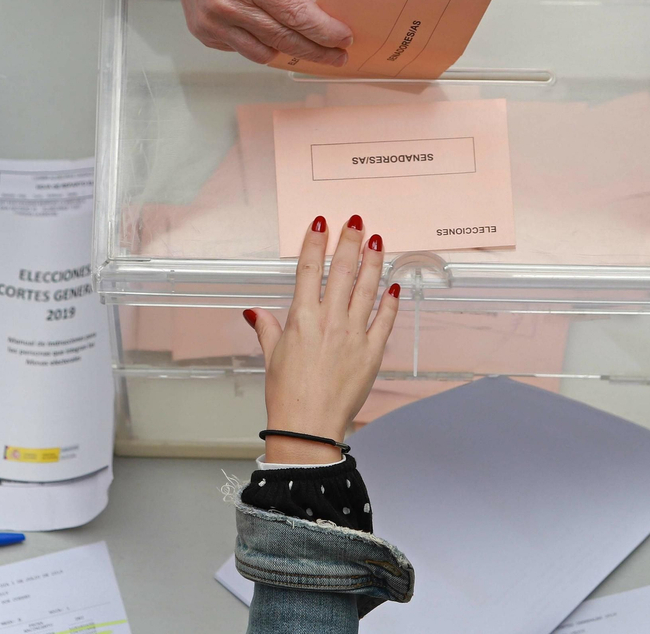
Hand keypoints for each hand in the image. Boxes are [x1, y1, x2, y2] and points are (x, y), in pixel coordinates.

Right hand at [169, 0, 353, 66]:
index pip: (296, 15)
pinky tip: (268, 31)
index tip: (344, 40)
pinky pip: (242, 49)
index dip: (324, 32)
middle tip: (337, 56)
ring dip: (289, 52)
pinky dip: (261, 44)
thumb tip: (322, 17)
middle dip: (316, 50)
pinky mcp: (204, 33)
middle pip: (284, 40)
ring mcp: (213, 23)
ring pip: (263, 53)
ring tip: (308, 47)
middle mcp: (228, 5)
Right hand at [244, 215, 400, 463]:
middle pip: (341, 271)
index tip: (321, 223)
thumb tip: (256, 312)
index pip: (309, 269)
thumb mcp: (272, 357)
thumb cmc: (287, 395)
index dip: (316, 242)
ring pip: (366, 288)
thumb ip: (269, 329)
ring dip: (372, 262)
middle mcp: (329, 320)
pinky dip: (390, 302)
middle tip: (356, 222)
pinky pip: (385, 320)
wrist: (309, 427)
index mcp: (301, 318)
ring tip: (376, 241)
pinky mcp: (372, 352)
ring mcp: (354, 334)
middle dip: (349, 242)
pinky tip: (393, 285)